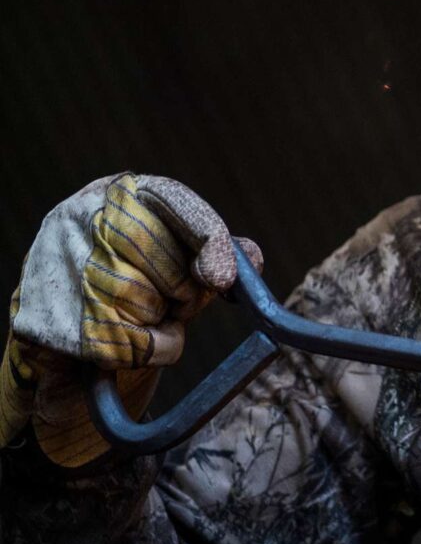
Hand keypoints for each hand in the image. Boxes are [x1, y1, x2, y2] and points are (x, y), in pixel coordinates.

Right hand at [1, 173, 260, 466]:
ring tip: (147, 317)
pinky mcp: (45, 316)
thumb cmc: (137, 292)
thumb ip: (215, 254)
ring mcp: (56, 263)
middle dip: (183, 288)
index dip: (206, 236)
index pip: (170, 197)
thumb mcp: (180, 263)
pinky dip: (150, 351)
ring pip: (139, 298)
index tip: (222, 278)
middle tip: (181, 304)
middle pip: (158, 252)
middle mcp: (78, 217)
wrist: (72, 345)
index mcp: (116, 192)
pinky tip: (135, 342)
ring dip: (162, 320)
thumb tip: (251, 257)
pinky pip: (125, 341)